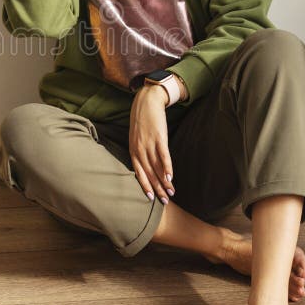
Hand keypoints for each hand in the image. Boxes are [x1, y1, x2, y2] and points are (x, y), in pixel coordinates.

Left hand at [129, 85, 174, 204]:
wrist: (146, 101)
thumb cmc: (142, 120)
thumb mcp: (136, 137)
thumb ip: (139, 150)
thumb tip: (145, 165)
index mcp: (133, 150)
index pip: (139, 172)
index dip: (145, 186)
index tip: (150, 199)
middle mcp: (139, 149)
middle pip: (148, 173)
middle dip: (157, 189)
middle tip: (165, 202)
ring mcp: (148, 143)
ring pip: (156, 167)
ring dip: (164, 182)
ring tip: (171, 193)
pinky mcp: (159, 137)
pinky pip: (163, 155)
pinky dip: (167, 167)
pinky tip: (170, 177)